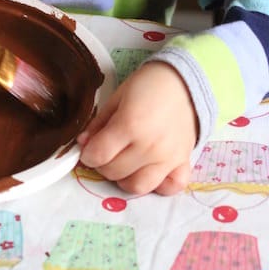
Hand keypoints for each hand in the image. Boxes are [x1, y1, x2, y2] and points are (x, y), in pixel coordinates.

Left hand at [77, 61, 197, 195]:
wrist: (182, 82)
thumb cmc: (146, 86)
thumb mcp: (116, 98)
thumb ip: (98, 124)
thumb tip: (83, 144)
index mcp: (130, 125)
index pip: (98, 155)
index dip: (87, 155)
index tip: (88, 149)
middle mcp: (149, 147)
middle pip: (114, 172)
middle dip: (102, 164)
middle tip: (105, 152)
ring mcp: (168, 158)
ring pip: (137, 186)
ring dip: (124, 179)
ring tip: (124, 164)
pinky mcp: (184, 162)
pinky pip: (170, 187)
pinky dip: (158, 186)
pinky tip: (150, 171)